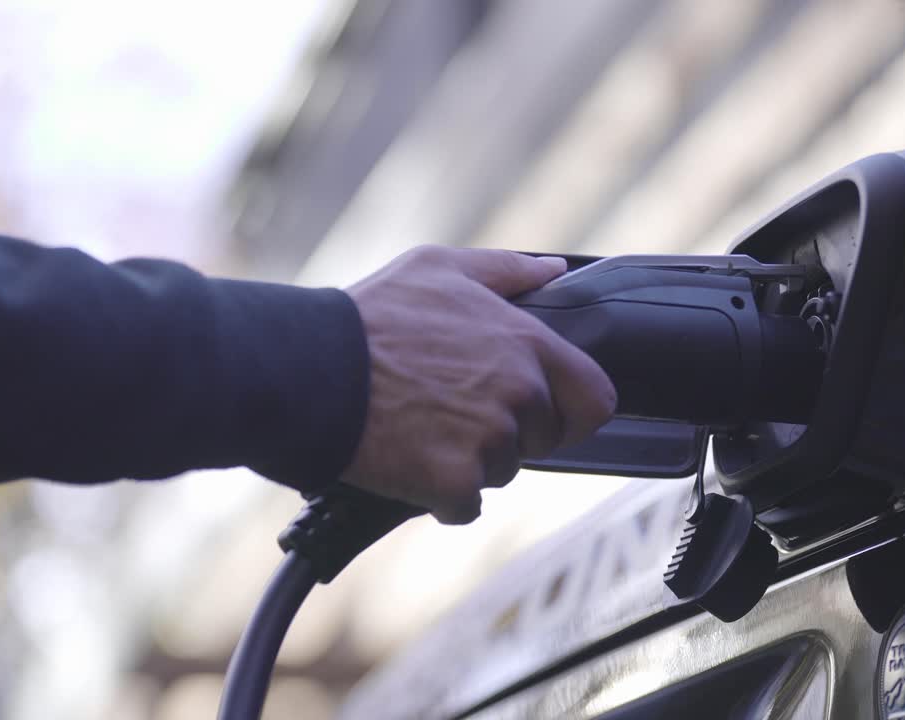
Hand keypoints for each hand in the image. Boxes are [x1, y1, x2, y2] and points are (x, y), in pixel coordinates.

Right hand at [340, 246, 616, 523]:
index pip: (595, 399)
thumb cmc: (370, 316)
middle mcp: (518, 393)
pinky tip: (408, 461)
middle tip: (453, 411)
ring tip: (421, 428)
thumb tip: (552, 271)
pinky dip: (438, 495)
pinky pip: (464, 505)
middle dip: (507, 433)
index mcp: (526, 344)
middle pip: (542, 439)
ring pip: (500, 472)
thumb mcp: (440, 268)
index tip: (545, 413)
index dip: (572, 410)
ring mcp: (489, 440)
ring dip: (469, 462)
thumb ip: (507, 271)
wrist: (309, 370)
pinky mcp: (453, 481)